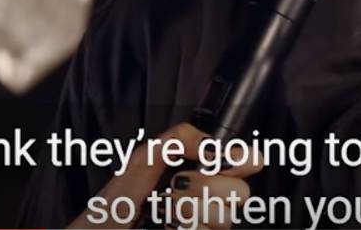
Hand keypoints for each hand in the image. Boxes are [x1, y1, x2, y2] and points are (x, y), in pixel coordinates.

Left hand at [69, 123, 261, 228]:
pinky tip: (167, 226)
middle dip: (207, 186)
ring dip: (190, 210)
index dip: (242, 159)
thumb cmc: (115, 206)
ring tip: (164, 210)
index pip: (245, 163)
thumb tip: (209, 144)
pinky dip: (186, 228)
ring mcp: (204, 225)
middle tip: (176, 185)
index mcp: (200, 174)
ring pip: (226, 219)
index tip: (220, 160)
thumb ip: (176, 140)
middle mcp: (208, 202)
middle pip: (242, 192)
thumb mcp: (140, 161)